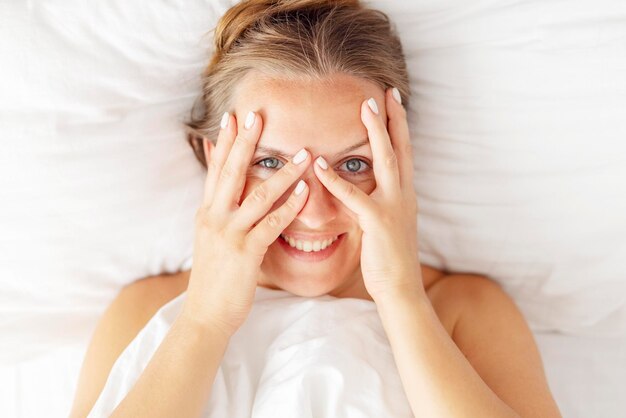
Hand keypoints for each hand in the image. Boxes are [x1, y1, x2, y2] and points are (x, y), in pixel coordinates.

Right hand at [182, 111, 310, 335]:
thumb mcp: (208, 237)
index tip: (235, 116)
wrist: (206, 313)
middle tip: (258, 115)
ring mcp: (229, 234)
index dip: (225, 142)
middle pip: (231, 172)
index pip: (216, 169)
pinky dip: (290, 206)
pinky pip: (272, 224)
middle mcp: (214, 217)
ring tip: (304, 153)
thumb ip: (216, 209)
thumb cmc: (214, 275)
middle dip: (246, 142)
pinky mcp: (246, 252)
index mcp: (206, 211)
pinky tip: (306, 192)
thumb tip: (217, 189)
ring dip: (282, 173)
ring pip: (258, 195)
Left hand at [313, 88, 423, 302]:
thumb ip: (377, 201)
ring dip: (376, 134)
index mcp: (405, 194)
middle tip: (385, 93)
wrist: (400, 289)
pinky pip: (356, 197)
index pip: (404, 153)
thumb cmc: (388, 258)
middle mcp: (404, 195)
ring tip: (364, 109)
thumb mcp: (386, 224)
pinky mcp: (378, 223)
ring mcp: (394, 207)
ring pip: (387, 162)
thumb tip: (365, 186)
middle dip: (394, 119)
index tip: (393, 100)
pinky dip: (336, 180)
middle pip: (401, 149)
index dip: (400, 126)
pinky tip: (320, 165)